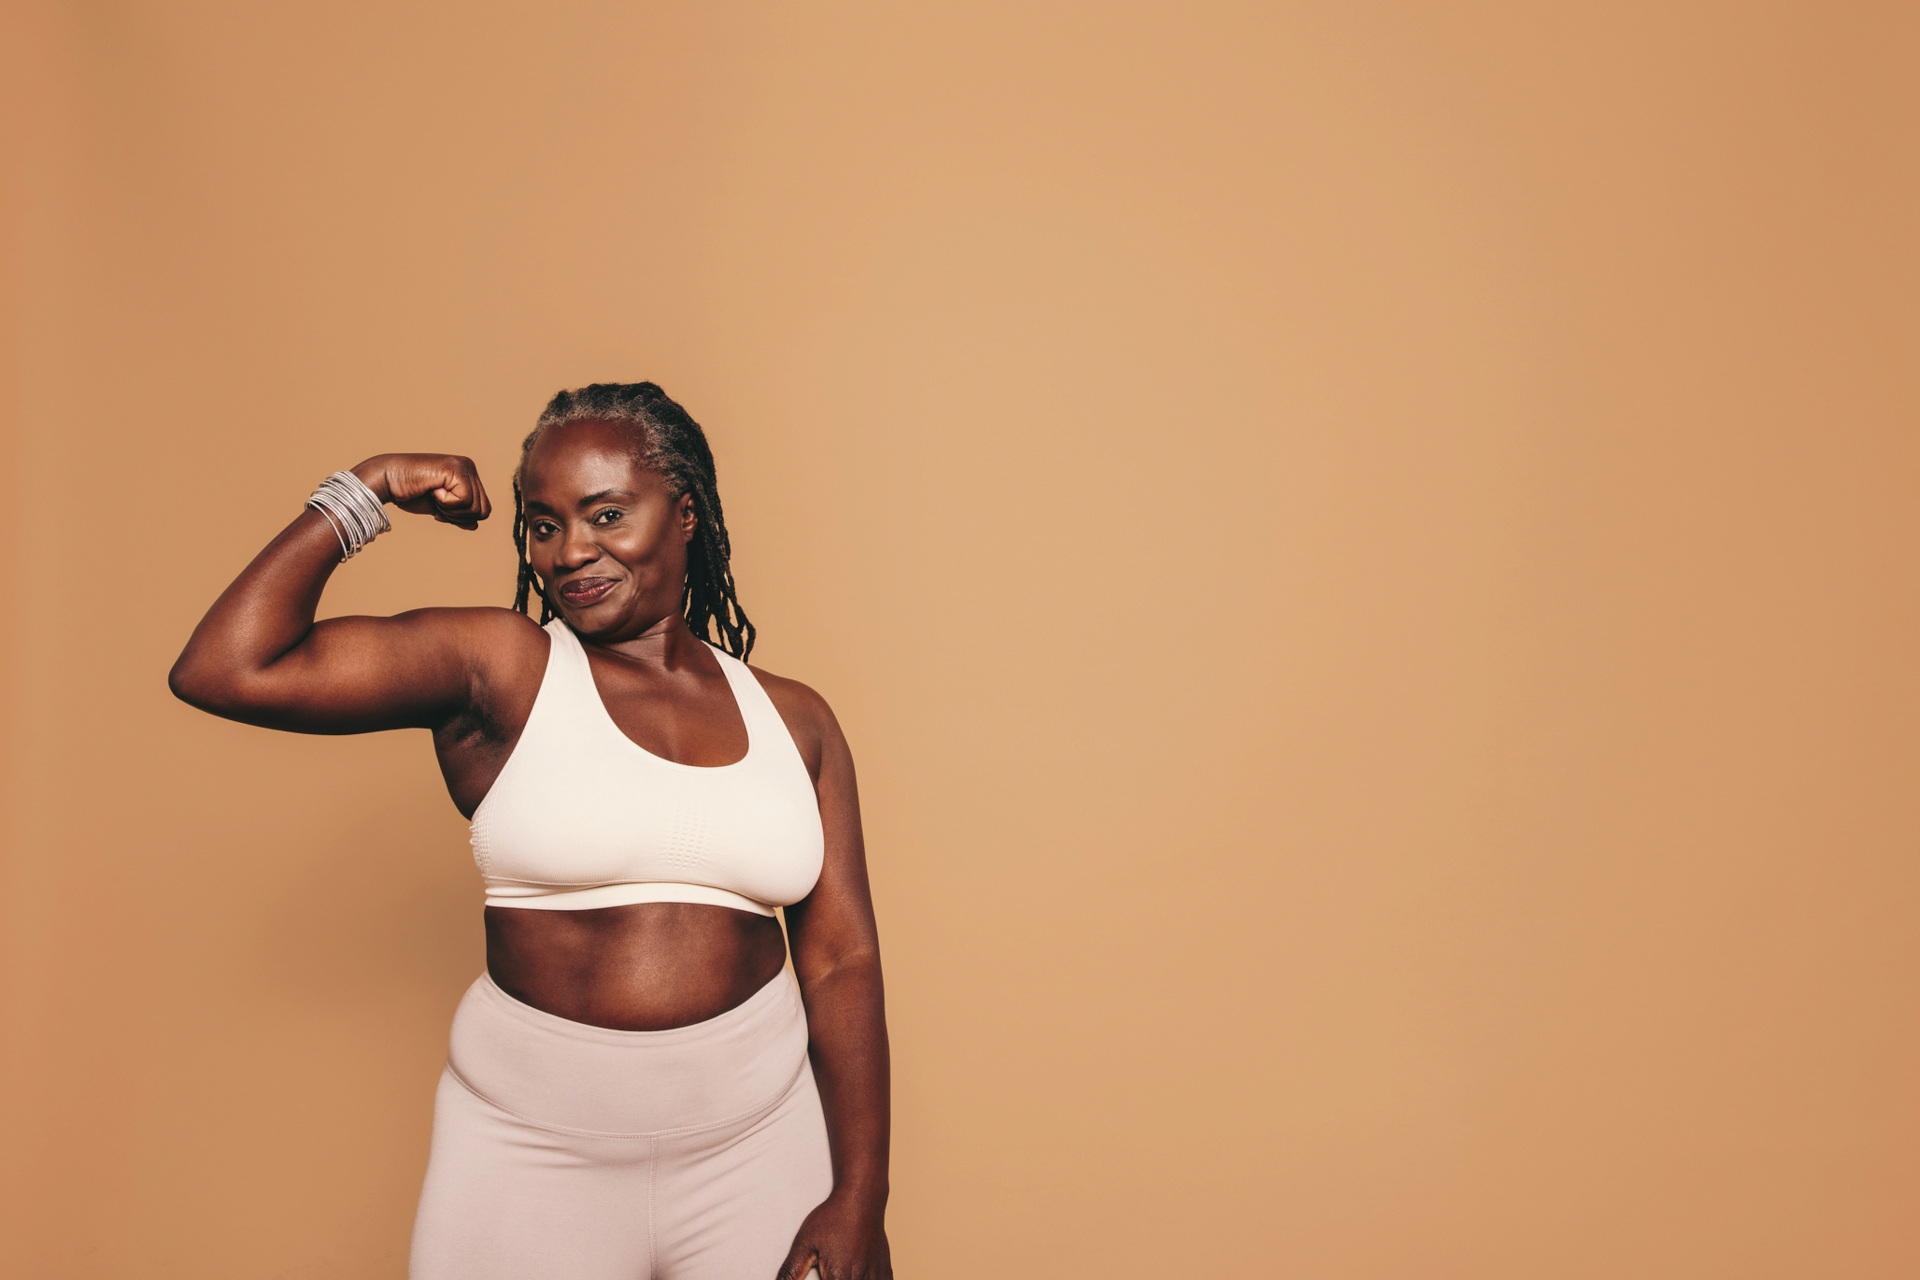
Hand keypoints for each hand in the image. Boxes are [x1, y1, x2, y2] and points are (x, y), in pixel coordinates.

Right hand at [350, 454, 491, 529]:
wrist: (387, 481)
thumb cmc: (410, 493)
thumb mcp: (440, 508)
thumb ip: (457, 515)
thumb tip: (476, 525)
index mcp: (468, 475)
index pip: (483, 509)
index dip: (460, 517)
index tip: (439, 508)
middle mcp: (469, 467)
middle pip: (483, 510)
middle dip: (457, 515)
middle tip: (435, 501)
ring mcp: (464, 466)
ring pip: (475, 507)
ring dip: (450, 510)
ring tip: (433, 494)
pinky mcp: (456, 469)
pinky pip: (464, 501)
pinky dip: (446, 503)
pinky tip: (432, 490)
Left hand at [776, 1191, 891, 1279]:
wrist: (862, 1198)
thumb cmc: (834, 1218)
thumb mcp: (805, 1243)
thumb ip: (791, 1271)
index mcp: (840, 1279)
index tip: (820, 1279)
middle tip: (829, 1273)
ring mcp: (875, 1276)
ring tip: (841, 1273)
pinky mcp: (885, 1270)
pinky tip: (859, 1276)